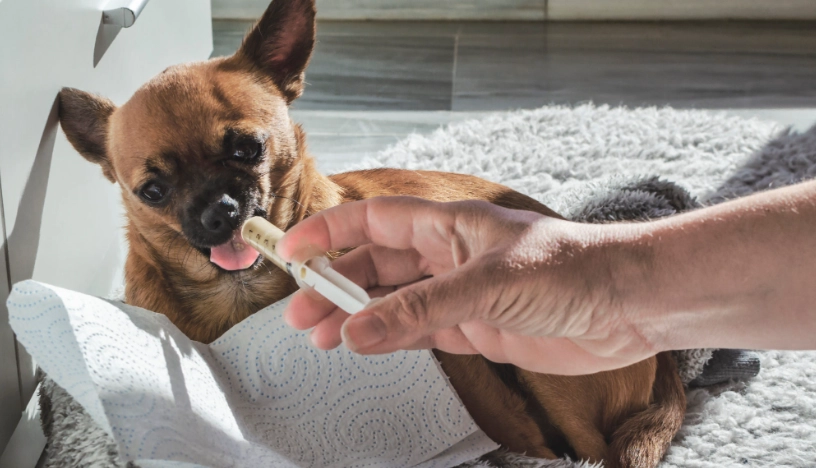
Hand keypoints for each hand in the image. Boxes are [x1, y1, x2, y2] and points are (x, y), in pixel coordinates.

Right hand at [276, 196, 657, 374]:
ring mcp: (460, 294)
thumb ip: (420, 310)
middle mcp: (449, 256)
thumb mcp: (488, 284)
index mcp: (449, 225)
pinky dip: (388, 339)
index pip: (374, 222)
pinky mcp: (476, 328)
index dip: (329, 232)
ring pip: (392, 303)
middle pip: (375, 267)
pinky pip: (418, 332)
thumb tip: (358, 330)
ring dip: (356, 316)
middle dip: (335, 286)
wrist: (627, 306)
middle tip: (300, 312)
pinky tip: (363, 346)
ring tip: (320, 335)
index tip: (291, 251)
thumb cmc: (572, 268)